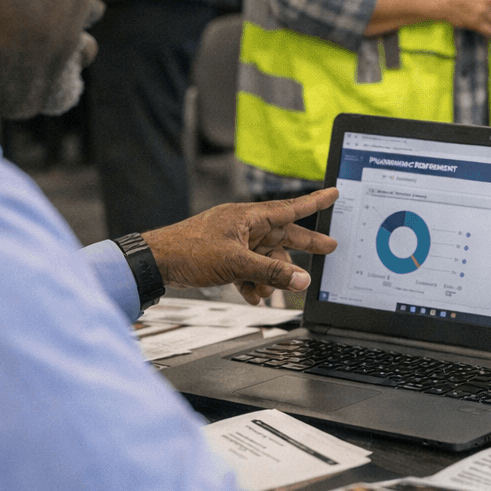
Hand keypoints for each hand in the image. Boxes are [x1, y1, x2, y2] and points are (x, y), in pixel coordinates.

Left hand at [141, 189, 339, 303]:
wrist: (156, 262)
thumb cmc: (189, 251)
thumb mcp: (236, 263)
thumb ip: (271, 272)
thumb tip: (302, 279)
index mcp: (249, 217)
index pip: (290, 209)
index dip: (315, 202)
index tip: (334, 193)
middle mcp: (245, 226)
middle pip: (283, 236)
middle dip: (304, 247)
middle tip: (329, 248)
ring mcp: (236, 242)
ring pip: (266, 258)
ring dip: (271, 277)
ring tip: (268, 293)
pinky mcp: (226, 257)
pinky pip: (250, 269)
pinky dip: (253, 283)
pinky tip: (253, 297)